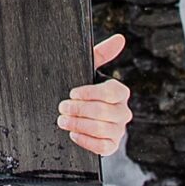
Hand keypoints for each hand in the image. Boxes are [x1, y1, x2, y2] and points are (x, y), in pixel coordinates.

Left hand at [57, 33, 131, 159]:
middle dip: (78, 109)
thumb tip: (119, 38)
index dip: (89, 93)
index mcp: (119, 92)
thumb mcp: (89, 71)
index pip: (110, 92)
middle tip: (62, 107)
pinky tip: (73, 134)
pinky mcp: (111, 145)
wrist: (79, 116)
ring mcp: (118, 130)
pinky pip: (103, 146)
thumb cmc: (84, 91)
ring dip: (78, 124)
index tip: (72, 93)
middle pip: (103, 111)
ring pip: (101, 129)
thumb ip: (102, 54)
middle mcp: (122, 111)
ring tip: (62, 120)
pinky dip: (86, 140)